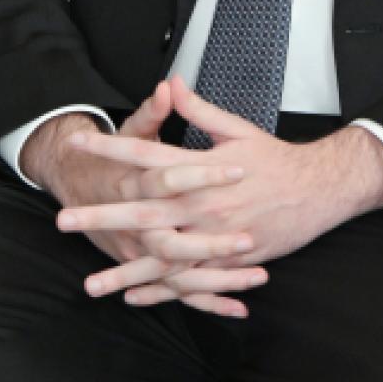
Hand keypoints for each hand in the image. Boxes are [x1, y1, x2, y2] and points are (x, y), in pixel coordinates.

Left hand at [59, 76, 382, 304]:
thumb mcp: (237, 129)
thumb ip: (198, 110)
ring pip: (161, 258)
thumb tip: (171, 84)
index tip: (81, 144)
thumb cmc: (275, 159)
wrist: (317, 191)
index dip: (112, 148)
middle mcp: (202, 203)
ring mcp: (213, 236)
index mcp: (201, 167)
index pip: (147, 154)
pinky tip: (133, 297)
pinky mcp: (227, 260)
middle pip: (143, 211)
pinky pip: (188, 280)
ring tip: (90, 284)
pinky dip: (160, 291)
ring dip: (124, 271)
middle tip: (65, 220)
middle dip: (102, 216)